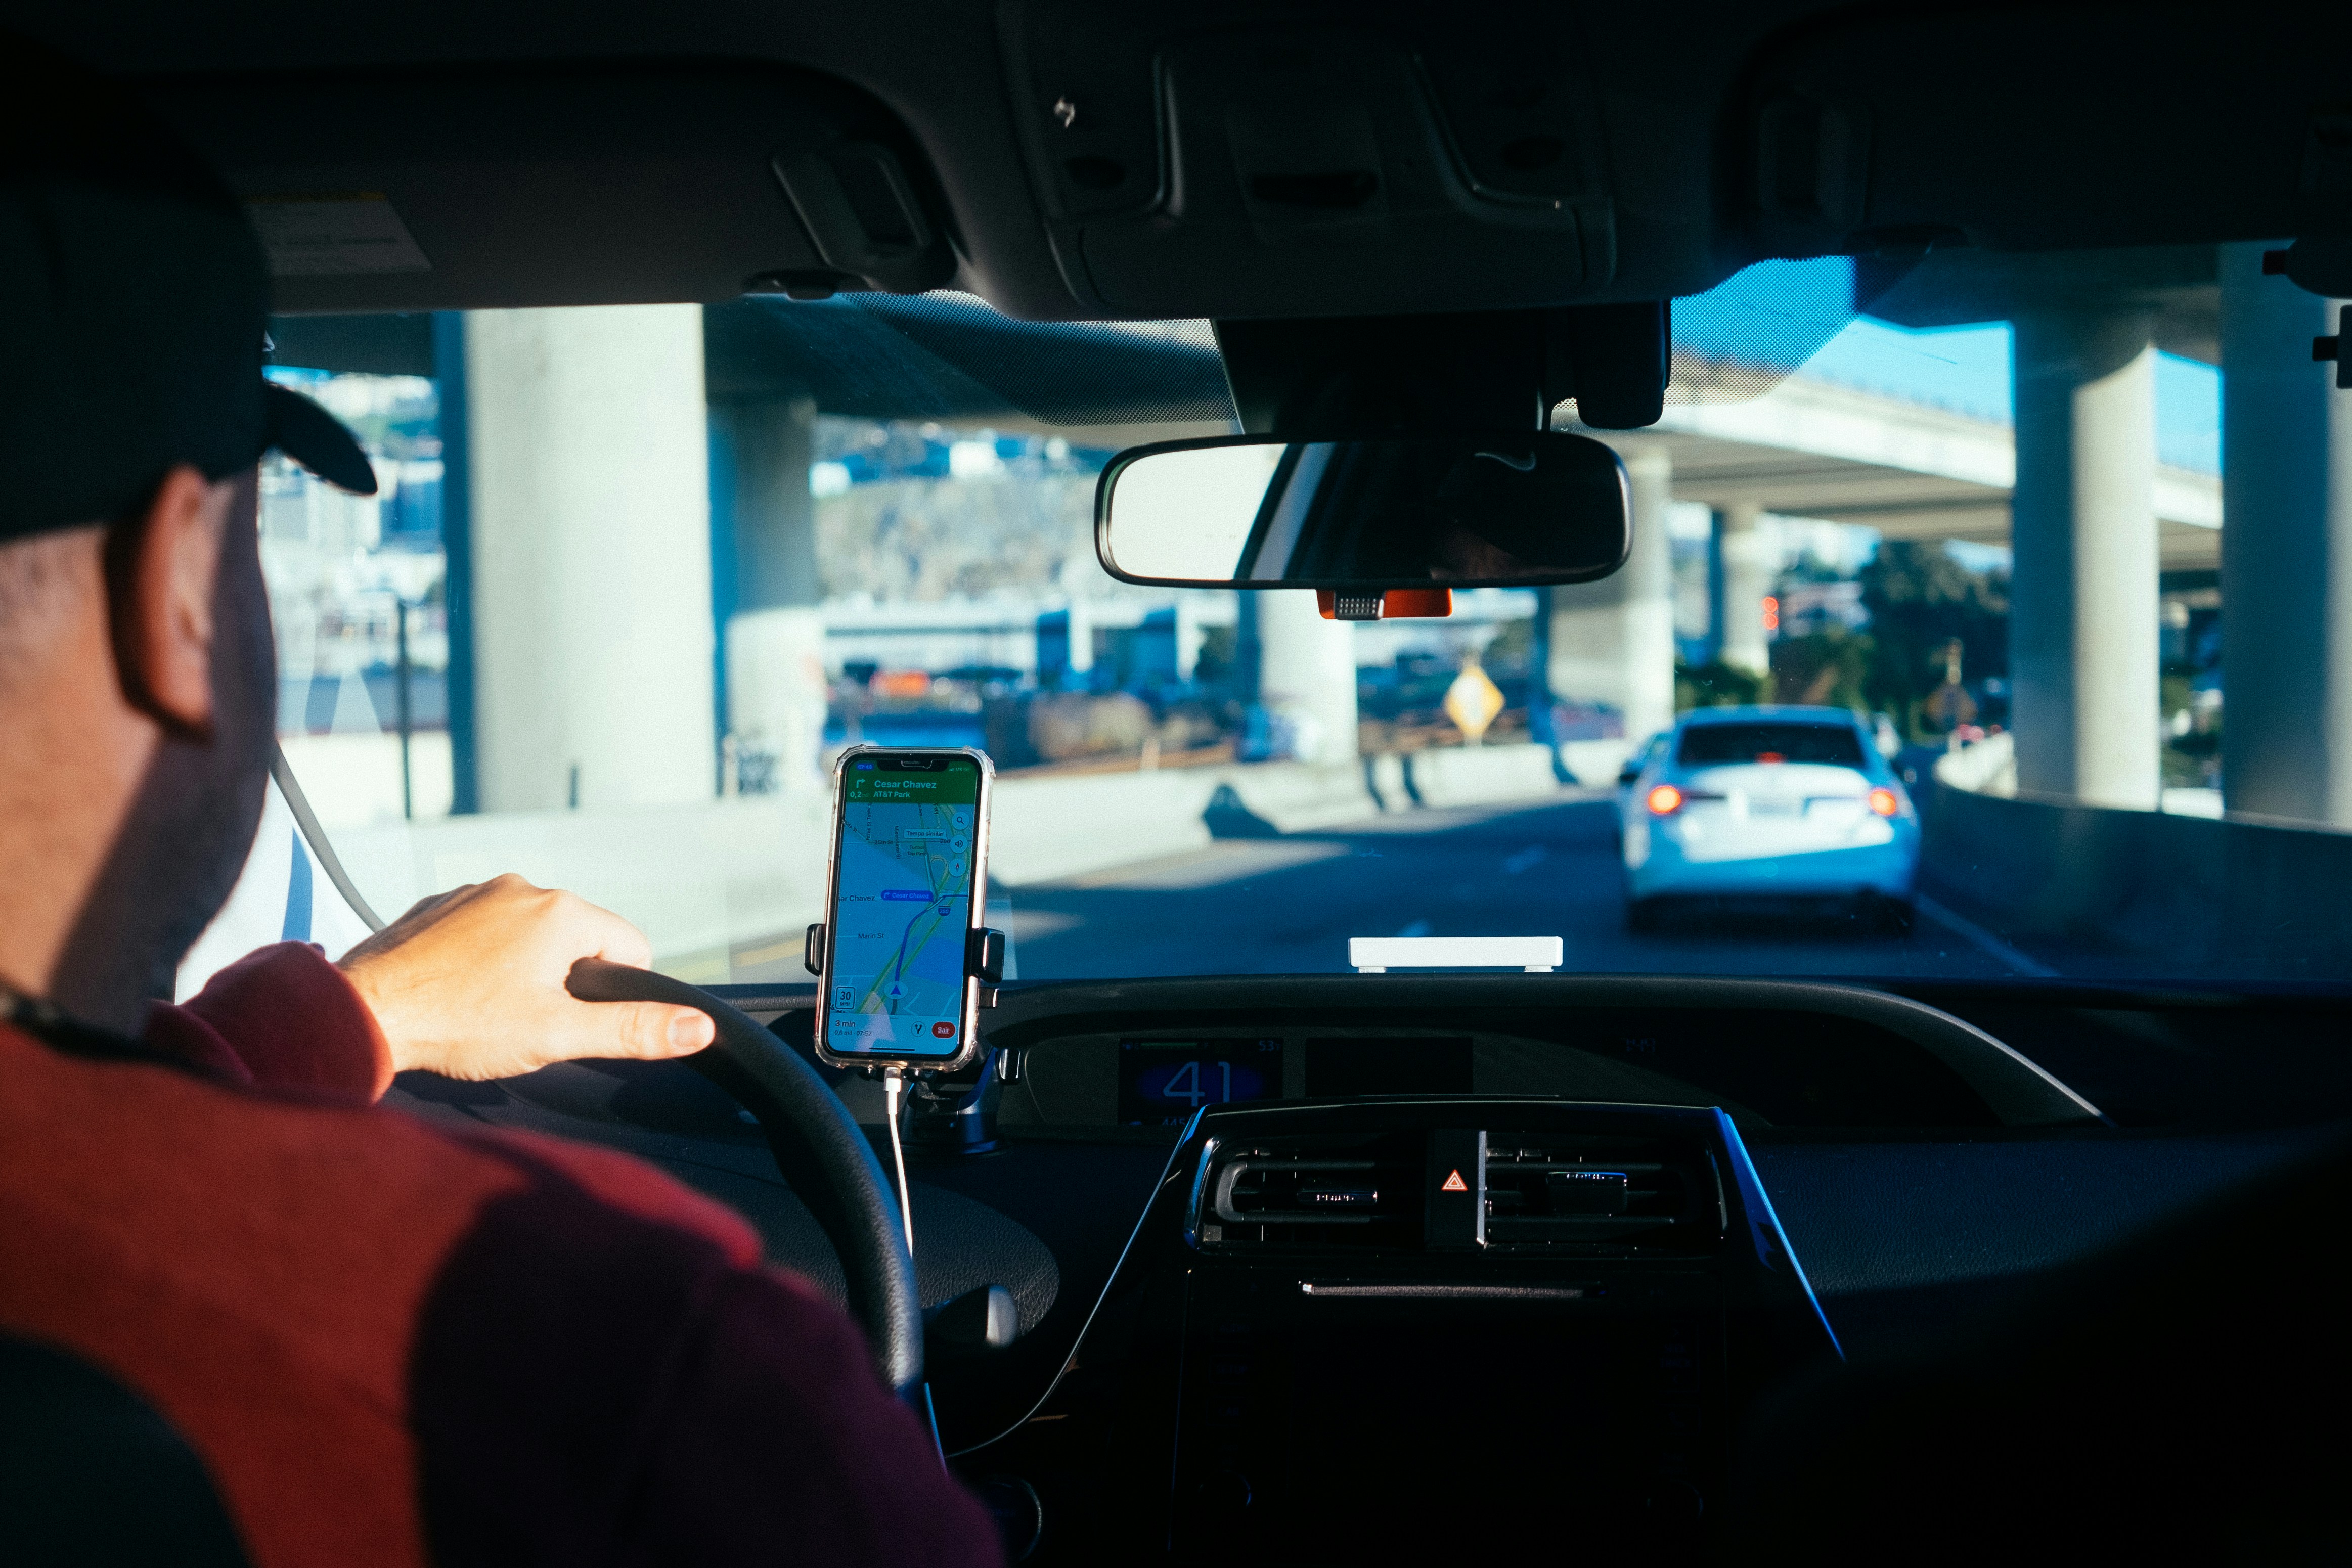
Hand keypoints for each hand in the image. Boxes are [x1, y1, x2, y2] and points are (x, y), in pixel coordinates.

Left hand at [337, 873, 716, 1079]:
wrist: (361, 1012)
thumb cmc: (459, 1025)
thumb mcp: (558, 1035)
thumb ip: (633, 1029)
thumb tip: (698, 1027)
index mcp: (562, 912)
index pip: (630, 948)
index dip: (612, 994)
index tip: (569, 1020)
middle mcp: (522, 887)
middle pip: (578, 939)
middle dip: (563, 981)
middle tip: (522, 1021)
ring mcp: (475, 892)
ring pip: (527, 934)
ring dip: (520, 968)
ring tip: (484, 1010)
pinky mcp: (436, 905)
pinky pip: (481, 930)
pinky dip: (478, 959)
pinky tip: (455, 992)